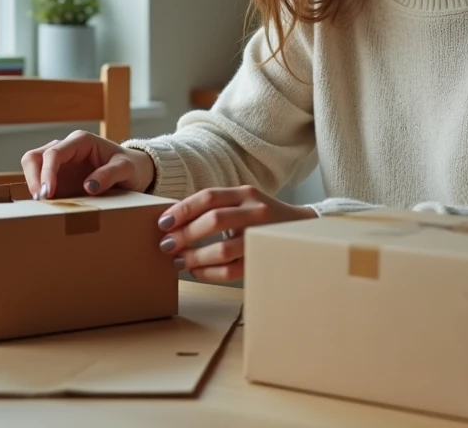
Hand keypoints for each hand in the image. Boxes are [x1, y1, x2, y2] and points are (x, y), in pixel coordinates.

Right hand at [20, 130, 154, 199]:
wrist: (135, 172)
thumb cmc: (131, 166)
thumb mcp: (127, 168)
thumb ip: (110, 174)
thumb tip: (89, 186)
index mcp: (80, 141)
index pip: (54, 153)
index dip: (47, 172)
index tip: (49, 193)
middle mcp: (66, 149)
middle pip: (34, 157)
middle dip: (33, 178)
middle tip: (41, 200)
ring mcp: (60, 164)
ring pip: (33, 168)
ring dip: (34, 186)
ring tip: (44, 205)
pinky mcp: (59, 178)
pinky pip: (41, 183)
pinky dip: (41, 194)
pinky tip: (49, 207)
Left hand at [156, 185, 316, 282]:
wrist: (304, 230)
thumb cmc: (263, 218)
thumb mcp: (244, 203)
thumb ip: (216, 208)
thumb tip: (174, 222)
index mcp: (246, 193)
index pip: (208, 196)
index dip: (182, 210)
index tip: (162, 223)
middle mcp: (255, 211)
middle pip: (213, 220)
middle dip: (184, 234)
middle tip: (166, 245)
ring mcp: (261, 235)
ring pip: (222, 249)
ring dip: (195, 257)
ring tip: (179, 261)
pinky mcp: (263, 258)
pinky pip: (232, 270)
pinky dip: (209, 273)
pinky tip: (197, 272)